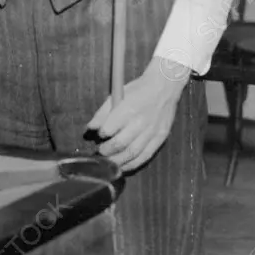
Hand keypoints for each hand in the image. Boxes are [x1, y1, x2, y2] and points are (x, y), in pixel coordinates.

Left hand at [85, 56, 190, 171]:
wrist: (164, 88)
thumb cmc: (138, 91)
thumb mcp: (117, 94)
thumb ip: (102, 112)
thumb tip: (90, 128)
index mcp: (128, 109)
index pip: (109, 129)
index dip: (101, 135)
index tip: (98, 136)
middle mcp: (140, 122)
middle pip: (120, 144)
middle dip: (106, 152)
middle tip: (99, 152)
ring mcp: (152, 132)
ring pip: (132, 154)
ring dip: (117, 162)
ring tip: (108, 163)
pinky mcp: (160, 139)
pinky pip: (145, 157)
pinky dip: (133, 165)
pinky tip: (123, 167)